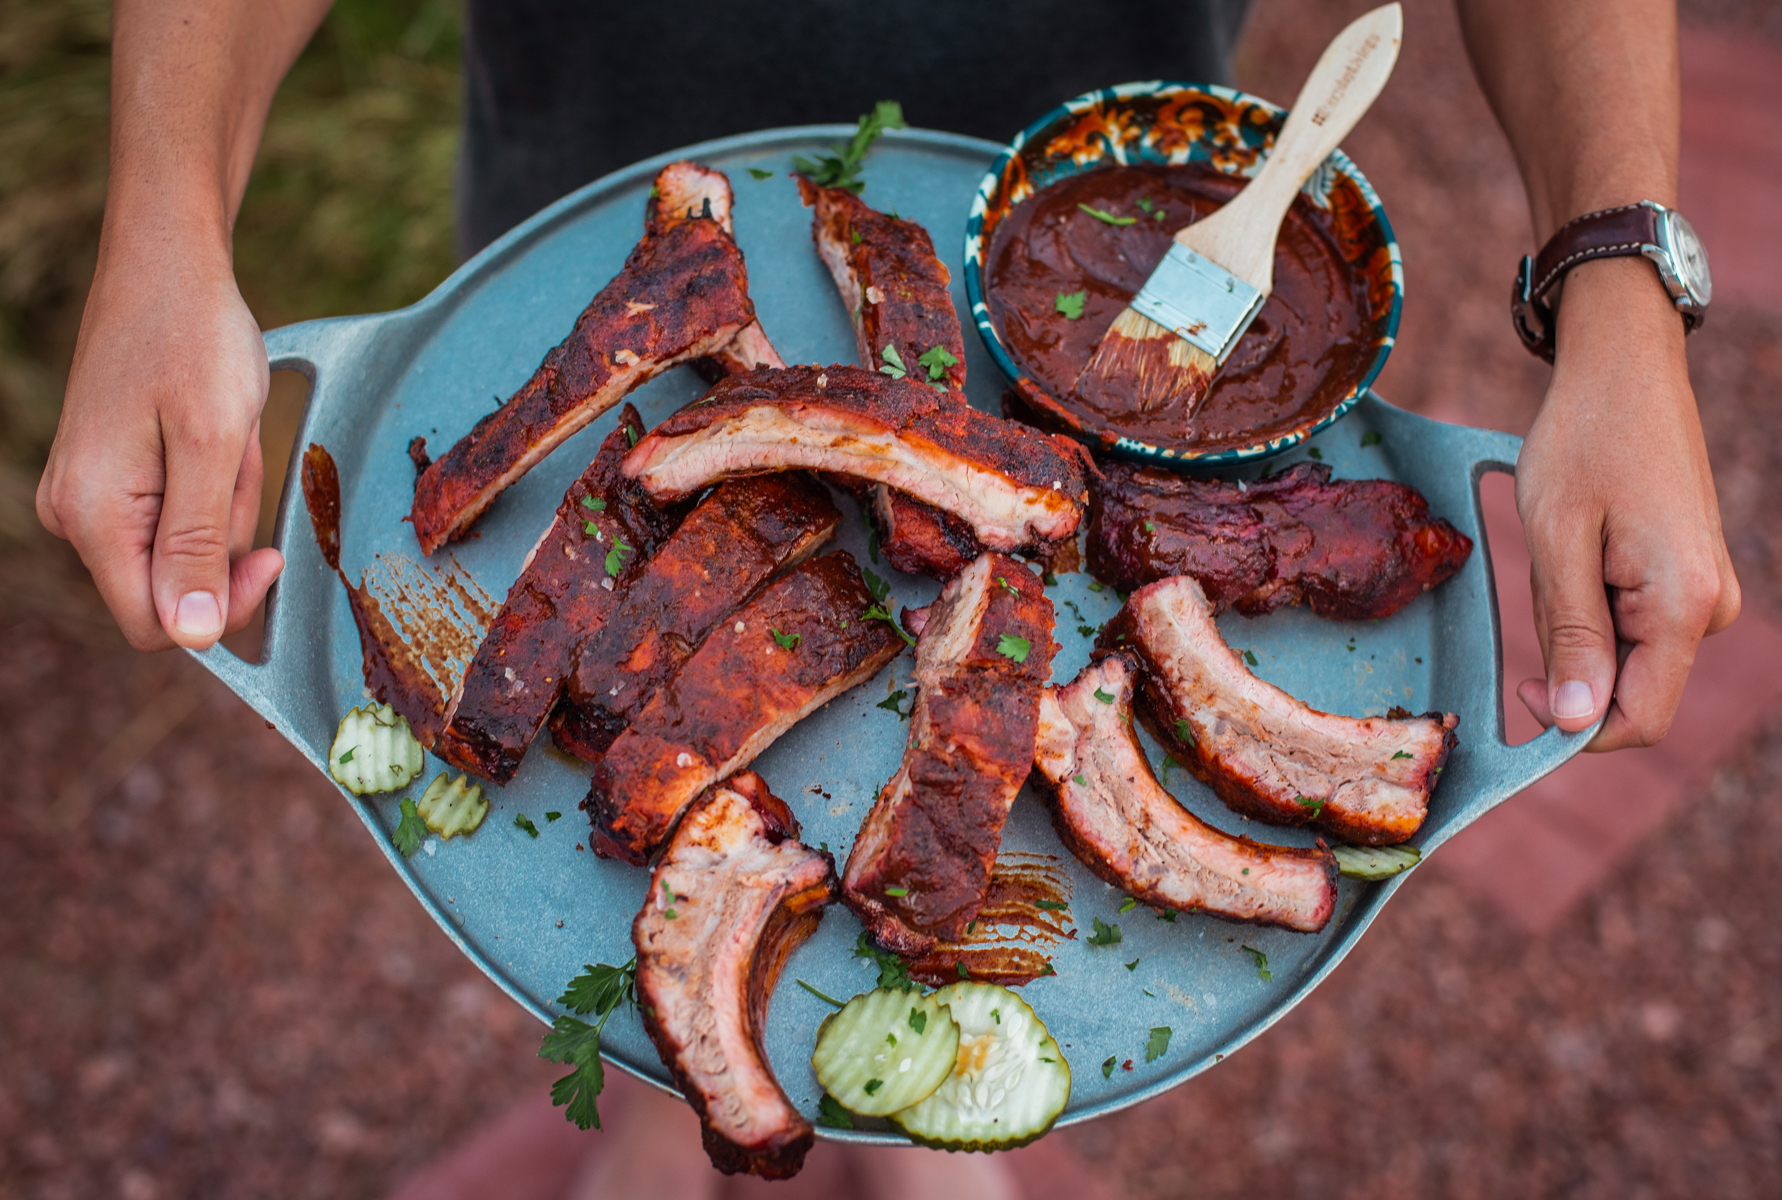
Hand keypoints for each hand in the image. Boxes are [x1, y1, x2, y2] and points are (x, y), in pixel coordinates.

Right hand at [36, 223, 282, 650]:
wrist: (169, 266)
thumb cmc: (195, 341)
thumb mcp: (213, 444)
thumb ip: (199, 545)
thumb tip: (188, 635)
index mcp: (91, 516)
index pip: (157, 624)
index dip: (222, 606)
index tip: (272, 553)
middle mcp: (74, 515)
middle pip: (175, 584)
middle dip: (227, 533)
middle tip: (237, 458)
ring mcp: (89, 495)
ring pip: (185, 545)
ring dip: (226, 500)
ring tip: (225, 433)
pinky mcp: (111, 476)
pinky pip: (180, 509)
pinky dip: (214, 480)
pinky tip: (214, 431)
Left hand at [1512, 257, 1739, 749]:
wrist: (1625, 371)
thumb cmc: (1583, 441)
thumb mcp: (1557, 539)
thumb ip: (1570, 633)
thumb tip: (1576, 724)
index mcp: (1684, 604)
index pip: (1637, 720)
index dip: (1574, 728)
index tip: (1519, 694)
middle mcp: (1711, 608)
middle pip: (1630, 691)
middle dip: (1570, 670)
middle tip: (1535, 597)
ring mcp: (1705, 594)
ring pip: (1627, 658)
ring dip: (1577, 633)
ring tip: (1560, 559)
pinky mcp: (1689, 580)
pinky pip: (1635, 626)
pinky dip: (1592, 610)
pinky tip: (1577, 556)